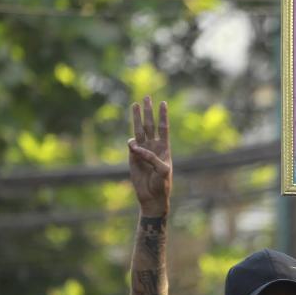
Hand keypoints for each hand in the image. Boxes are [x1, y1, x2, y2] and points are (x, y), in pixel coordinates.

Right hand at [128, 95, 171, 216]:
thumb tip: (135, 146)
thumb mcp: (162, 170)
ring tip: (134, 104)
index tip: (163, 103)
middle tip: (147, 97)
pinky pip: (131, 145)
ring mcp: (143, 150)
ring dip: (136, 118)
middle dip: (148, 111)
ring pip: (139, 130)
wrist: (152, 197)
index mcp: (164, 148)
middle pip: (150, 124)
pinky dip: (132, 144)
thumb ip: (151, 157)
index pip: (163, 128)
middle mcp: (153, 146)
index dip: (163, 116)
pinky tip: (133, 146)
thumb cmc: (161, 184)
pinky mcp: (133, 157)